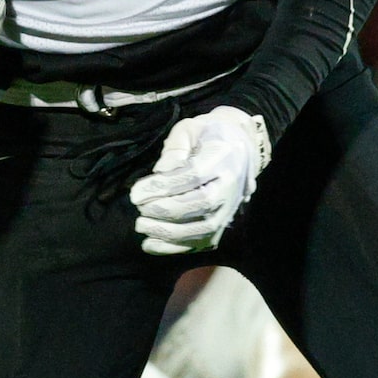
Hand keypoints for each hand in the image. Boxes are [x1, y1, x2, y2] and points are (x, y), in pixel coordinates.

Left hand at [132, 106, 271, 254]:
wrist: (241, 152)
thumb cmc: (208, 136)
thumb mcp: (189, 129)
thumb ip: (174, 149)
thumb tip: (160, 173)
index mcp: (223, 158)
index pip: (193, 176)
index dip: (162, 187)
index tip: (136, 193)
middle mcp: (230, 187)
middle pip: (199, 204)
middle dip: (164, 209)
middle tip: (139, 206)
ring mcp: (228, 210)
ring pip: (201, 229)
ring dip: (167, 232)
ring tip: (141, 225)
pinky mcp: (222, 226)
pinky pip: (199, 243)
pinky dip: (173, 248)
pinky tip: (150, 244)